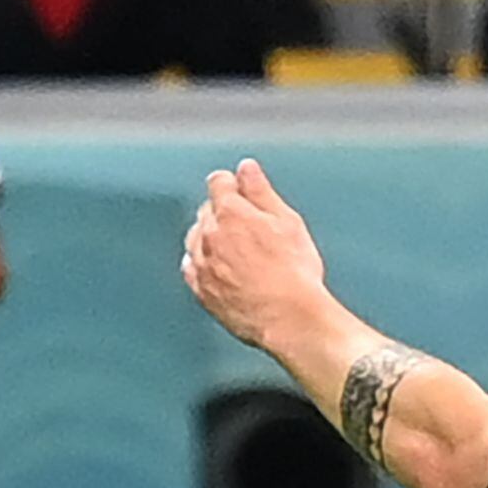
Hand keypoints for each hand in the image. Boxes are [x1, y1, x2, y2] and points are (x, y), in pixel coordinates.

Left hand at [182, 160, 329, 348]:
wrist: (290, 319)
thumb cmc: (295, 272)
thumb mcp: (288, 223)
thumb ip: (262, 192)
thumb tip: (246, 168)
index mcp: (231, 213)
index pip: (219, 183)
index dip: (233, 183)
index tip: (242, 190)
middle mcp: (208, 235)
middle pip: (206, 211)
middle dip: (224, 212)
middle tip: (250, 226)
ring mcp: (201, 264)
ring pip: (195, 239)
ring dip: (210, 237)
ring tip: (237, 249)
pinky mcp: (201, 290)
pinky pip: (191, 268)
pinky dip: (201, 263)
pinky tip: (218, 268)